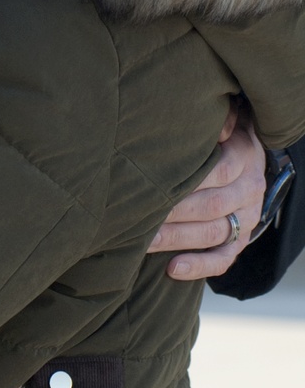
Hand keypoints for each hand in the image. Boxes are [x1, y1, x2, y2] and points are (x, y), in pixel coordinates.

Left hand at [147, 119, 265, 280]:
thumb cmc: (219, 139)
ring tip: (145, 242)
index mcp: (244, 158)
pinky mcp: (241, 242)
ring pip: (215, 234)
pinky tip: (172, 269)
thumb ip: (215, 119)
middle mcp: (249, 191)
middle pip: (213, 205)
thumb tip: (205, 118)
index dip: (189, 179)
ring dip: (178, 239)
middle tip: (138, 216)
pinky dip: (199, 267)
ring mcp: (247, 219)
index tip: (155, 183)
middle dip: (174, 213)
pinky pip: (224, 260)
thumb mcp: (224, 120)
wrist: (248, 163)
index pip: (221, 170)